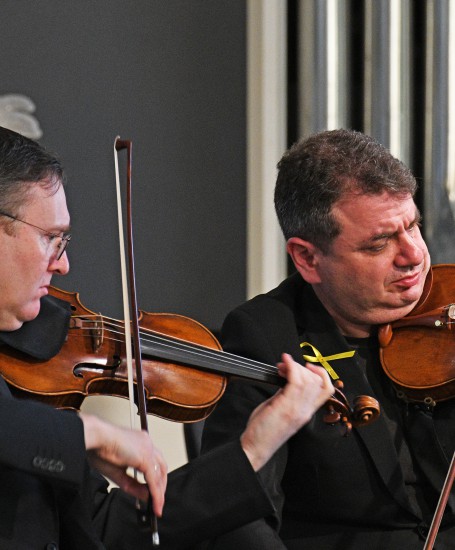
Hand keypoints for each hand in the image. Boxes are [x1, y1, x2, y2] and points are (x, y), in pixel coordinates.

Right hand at [79, 413, 166, 515]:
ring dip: (159, 491)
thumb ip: (133, 484)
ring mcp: (148, 449)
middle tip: (158, 501)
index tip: (152, 492)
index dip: (155, 479)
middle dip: (161, 486)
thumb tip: (146, 495)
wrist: (97, 437)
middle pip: (161, 467)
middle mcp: (147, 444)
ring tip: (157, 505)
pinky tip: (154, 501)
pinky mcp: (145, 457)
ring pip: (159, 473)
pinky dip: (155, 492)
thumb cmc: (100, 449)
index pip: (154, 462)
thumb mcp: (118, 473)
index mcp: (141, 443)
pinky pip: (153, 478)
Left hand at [240, 353, 333, 470]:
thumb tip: (287, 377)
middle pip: (317, 381)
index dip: (321, 373)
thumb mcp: (279, 408)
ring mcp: (297, 410)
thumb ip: (286, 393)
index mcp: (305, 412)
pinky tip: (283, 364)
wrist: (255, 448)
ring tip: (282, 365)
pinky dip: (290, 367)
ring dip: (295, 366)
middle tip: (287, 365)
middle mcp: (304, 411)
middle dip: (303, 367)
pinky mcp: (286, 408)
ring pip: (308, 380)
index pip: (326, 390)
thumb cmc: (264, 431)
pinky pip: (295, 382)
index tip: (308, 366)